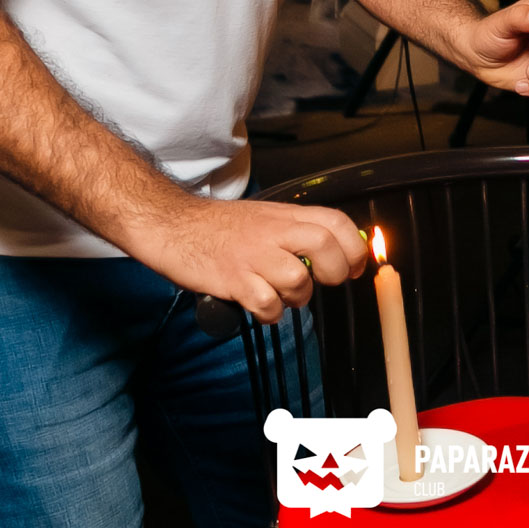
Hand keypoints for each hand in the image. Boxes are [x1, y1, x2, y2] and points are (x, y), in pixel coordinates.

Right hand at [139, 196, 368, 324]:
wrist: (173, 225)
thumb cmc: (219, 227)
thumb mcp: (265, 217)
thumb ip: (297, 231)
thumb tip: (334, 251)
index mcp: (285, 215)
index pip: (337, 221)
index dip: (355, 248)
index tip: (355, 268)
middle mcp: (272, 232)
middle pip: (324, 246)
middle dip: (334, 271)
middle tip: (323, 282)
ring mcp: (253, 255)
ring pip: (297, 279)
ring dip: (296, 296)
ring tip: (280, 294)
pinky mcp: (233, 279)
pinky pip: (266, 304)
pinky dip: (269, 313)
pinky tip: (258, 305)